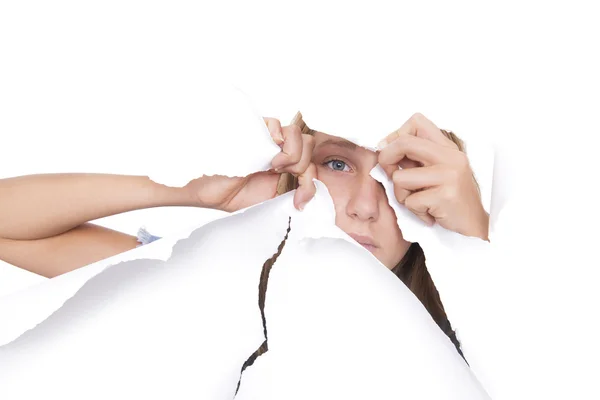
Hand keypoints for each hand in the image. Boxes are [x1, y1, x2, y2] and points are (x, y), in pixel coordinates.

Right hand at [185, 117, 316, 212]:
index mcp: (285, 170)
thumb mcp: (269, 201)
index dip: (310, 183)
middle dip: (302, 167)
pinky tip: (267, 156)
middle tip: (283, 178)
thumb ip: (292, 192)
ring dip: (293, 154)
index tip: (299, 201)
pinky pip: (277, 125)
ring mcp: (268, 140)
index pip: (311, 165)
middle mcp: (279, 153)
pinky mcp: (255, 130)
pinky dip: (279, 140)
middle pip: (309, 147)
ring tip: (275, 167)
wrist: (205, 190)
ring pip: (298, 135)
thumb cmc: (231, 195)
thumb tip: (310, 193)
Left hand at [377, 113, 488, 239]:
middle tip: (390, 174)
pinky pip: (410, 201)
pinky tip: (429, 214)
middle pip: (404, 143)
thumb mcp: (437, 171)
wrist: (474, 226)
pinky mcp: (445, 195)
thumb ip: (415, 157)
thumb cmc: (450, 200)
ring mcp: (449, 175)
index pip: (416, 121)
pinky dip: (414, 211)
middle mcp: (450, 157)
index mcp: (447, 147)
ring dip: (402, 195)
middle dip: (387, 159)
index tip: (389, 151)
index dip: (395, 135)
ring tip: (419, 201)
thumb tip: (383, 147)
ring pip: (399, 177)